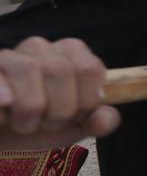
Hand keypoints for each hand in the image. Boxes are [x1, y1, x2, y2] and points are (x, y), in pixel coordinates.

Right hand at [0, 37, 119, 149]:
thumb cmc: (36, 127)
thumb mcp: (72, 128)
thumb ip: (97, 122)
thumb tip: (106, 118)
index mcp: (69, 54)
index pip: (90, 68)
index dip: (86, 101)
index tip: (75, 117)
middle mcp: (40, 48)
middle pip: (61, 70)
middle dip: (59, 110)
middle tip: (46, 124)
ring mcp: (7, 57)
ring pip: (29, 70)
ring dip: (29, 111)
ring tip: (24, 124)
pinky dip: (2, 110)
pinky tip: (3, 119)